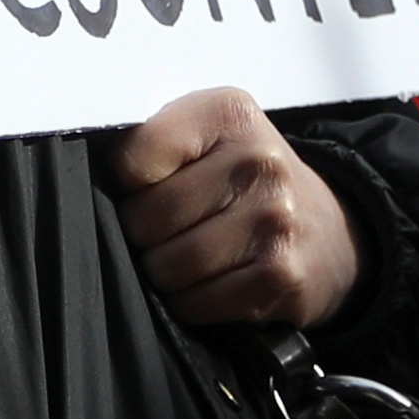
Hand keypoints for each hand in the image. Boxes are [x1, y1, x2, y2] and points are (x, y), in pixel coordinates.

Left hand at [106, 89, 364, 330]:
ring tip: (189, 256)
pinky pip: (197, 303)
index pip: (134, 158)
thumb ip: (155, 142)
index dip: (128, 184)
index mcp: (228, 114)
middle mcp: (258, 162)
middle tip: (167, 231)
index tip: (147, 187)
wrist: (330, 232)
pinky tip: (212, 282)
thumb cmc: (247, 183)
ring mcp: (273, 220)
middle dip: (143, 234)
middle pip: (148, 218)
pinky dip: (191, 302)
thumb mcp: (208, 136)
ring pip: (169, 266)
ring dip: (165, 273)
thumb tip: (88, 177)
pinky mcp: (280, 276)